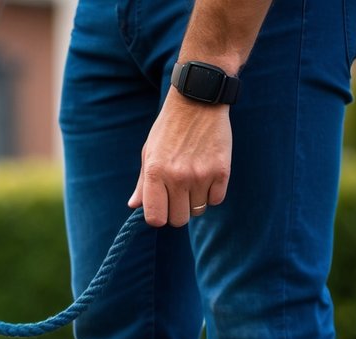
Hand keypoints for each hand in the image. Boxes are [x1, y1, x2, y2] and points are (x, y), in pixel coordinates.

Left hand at [128, 91, 232, 226]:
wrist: (198, 101)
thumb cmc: (169, 129)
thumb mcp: (149, 152)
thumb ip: (142, 182)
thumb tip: (133, 206)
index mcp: (154, 173)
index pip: (155, 218)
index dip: (159, 217)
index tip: (163, 208)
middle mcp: (177, 177)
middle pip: (178, 219)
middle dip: (178, 211)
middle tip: (179, 195)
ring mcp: (200, 175)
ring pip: (198, 210)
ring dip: (195, 201)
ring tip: (194, 180)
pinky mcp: (222, 171)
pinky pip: (216, 199)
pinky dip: (212, 193)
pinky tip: (208, 177)